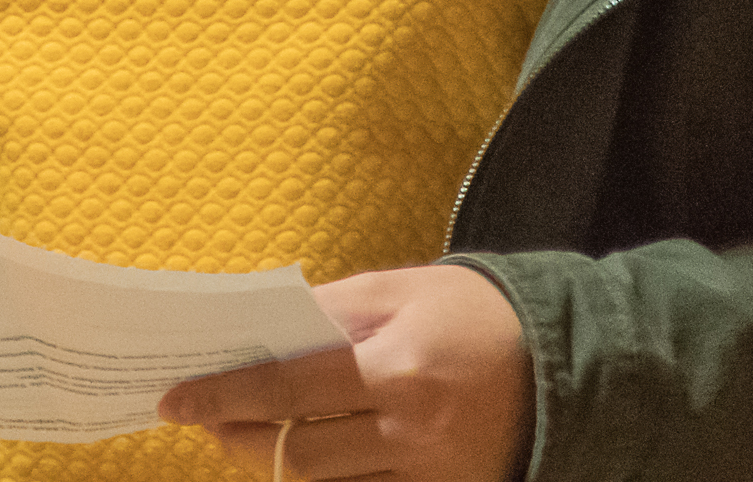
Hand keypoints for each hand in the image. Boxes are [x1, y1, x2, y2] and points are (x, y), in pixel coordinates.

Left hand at [156, 263, 532, 481]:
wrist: (577, 364)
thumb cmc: (481, 313)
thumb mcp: (405, 289)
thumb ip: (332, 312)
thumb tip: (264, 333)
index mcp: (400, 368)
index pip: (289, 388)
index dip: (224, 396)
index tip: (174, 401)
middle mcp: (413, 433)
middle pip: (299, 455)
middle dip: (240, 437)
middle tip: (206, 417)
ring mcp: (432, 477)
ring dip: (275, 463)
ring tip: (246, 435)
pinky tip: (304, 458)